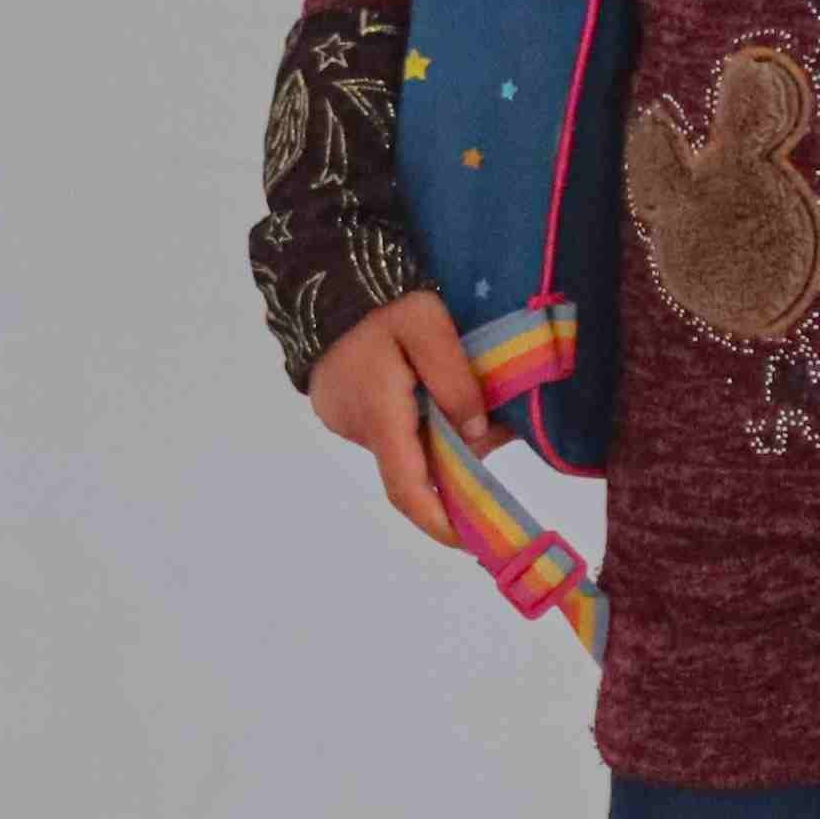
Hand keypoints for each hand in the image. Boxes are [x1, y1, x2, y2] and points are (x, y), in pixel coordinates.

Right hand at [305, 289, 498, 548]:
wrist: (324, 277)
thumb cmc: (381, 301)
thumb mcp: (428, 326)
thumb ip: (455, 381)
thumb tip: (478, 436)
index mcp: (378, 415)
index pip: (408, 489)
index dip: (439, 522)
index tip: (471, 541)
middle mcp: (356, 427)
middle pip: (410, 469)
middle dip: (453, 468)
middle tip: (495, 439)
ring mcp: (344, 419)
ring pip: (400, 447)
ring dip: (436, 440)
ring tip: (473, 412)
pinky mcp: (342, 406)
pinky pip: (387, 428)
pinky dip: (416, 424)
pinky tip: (436, 398)